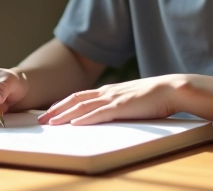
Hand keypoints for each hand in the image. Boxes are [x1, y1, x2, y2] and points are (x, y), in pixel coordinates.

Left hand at [37, 74, 188, 125]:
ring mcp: (114, 98)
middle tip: (40, 120)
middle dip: (56, 110)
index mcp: (109, 91)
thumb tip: (107, 115)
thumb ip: (118, 106)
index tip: (49, 113)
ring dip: (64, 115)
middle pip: (75, 100)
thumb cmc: (154, 97)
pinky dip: (85, 119)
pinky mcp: (122, 106)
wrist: (171, 89)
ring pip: (83, 107)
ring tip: (50, 123)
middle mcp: (107, 92)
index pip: (79, 97)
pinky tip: (75, 124)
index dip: (62, 105)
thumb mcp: (130, 101)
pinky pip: (99, 113)